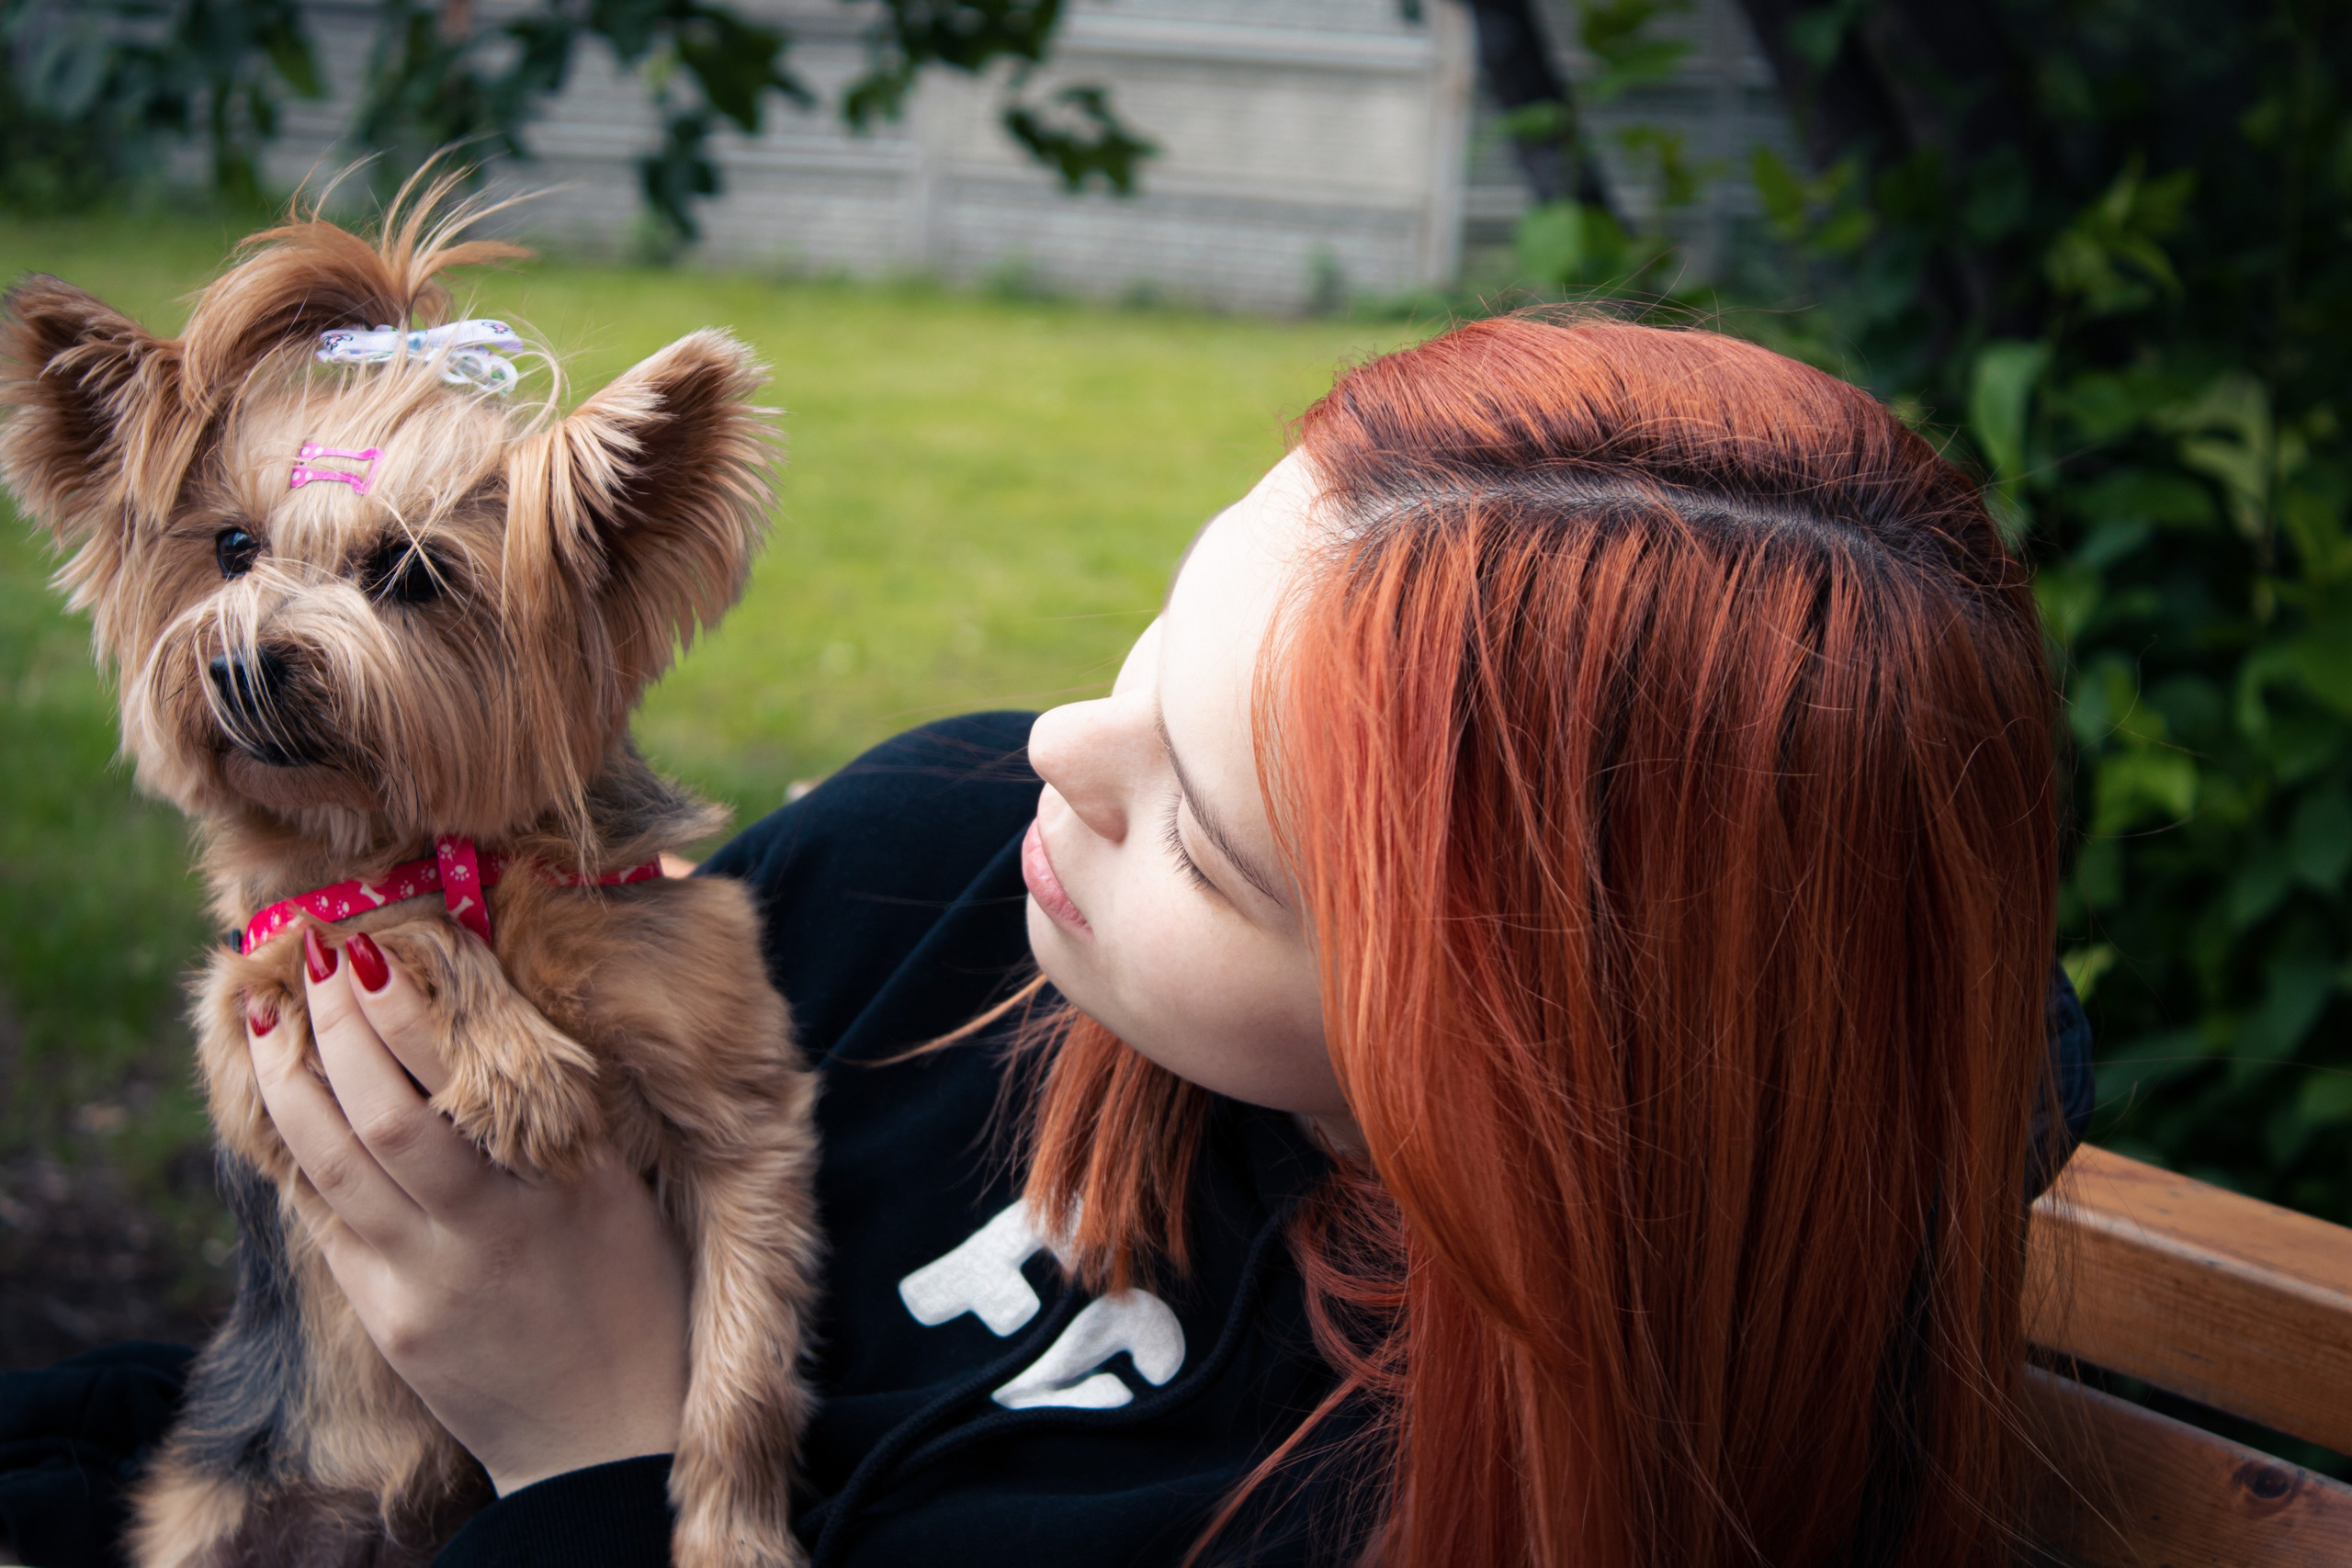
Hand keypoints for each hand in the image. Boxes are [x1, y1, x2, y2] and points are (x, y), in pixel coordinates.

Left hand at [247, 929, 689, 1495]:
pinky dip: (299, 1154)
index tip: (377, 949)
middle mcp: (490, 1229)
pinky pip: (325, 1221)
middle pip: (384, 1112)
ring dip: (290, 1080)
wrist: (606, 1440)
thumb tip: (511, 1017)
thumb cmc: (638, 1297)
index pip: (469, 1075)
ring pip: (331, 1162)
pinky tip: (286, 1105)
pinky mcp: (387, 1321)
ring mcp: (426, 1281)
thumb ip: (570, 1115)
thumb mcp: (625, 1194)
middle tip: (319, 958)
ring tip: (268, 1018)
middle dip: (338, 1025)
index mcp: (565, 1184)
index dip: (409, 1007)